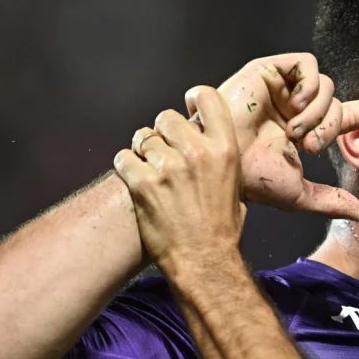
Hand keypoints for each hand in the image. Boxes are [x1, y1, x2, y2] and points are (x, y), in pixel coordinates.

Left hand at [114, 86, 245, 272]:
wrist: (204, 261)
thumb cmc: (221, 229)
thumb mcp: (234, 185)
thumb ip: (219, 158)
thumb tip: (206, 142)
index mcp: (225, 150)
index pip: (207, 98)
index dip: (193, 98)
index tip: (187, 107)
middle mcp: (197, 153)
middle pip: (166, 117)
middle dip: (162, 132)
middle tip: (164, 152)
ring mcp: (168, 168)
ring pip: (143, 137)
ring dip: (143, 152)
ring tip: (150, 172)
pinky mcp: (142, 184)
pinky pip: (123, 158)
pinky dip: (126, 168)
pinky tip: (136, 182)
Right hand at [214, 53, 358, 219]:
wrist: (220, 162)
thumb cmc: (251, 179)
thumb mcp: (296, 193)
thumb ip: (328, 201)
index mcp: (304, 129)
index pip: (346, 116)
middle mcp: (295, 107)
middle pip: (337, 104)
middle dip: (331, 128)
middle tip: (309, 146)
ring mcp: (282, 88)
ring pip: (326, 86)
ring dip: (317, 113)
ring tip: (293, 131)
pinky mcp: (270, 69)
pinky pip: (309, 65)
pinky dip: (309, 87)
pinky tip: (293, 106)